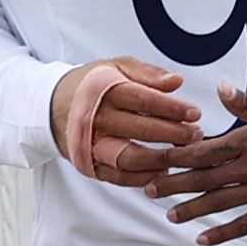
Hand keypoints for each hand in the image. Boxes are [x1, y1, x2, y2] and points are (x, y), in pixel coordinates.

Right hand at [51, 57, 196, 184]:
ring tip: (182, 156)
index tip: (195, 112)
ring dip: (158, 159)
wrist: (50, 106)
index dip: (171, 108)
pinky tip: (163, 173)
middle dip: (171, 133)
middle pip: (138, 129)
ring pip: (127, 157)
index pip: (142, 100)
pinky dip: (141, 178)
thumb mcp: (114, 67)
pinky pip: (117, 176)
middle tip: (196, 135)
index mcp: (103, 91)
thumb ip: (146, 74)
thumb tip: (177, 81)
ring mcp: (90, 144)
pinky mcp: (89, 164)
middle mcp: (95, 119)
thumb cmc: (90, 86)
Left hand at [145, 84, 246, 241]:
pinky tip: (202, 238)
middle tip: (150, 190)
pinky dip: (221, 232)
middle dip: (173, 183)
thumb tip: (221, 89)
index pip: (205, 149)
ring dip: (191, 209)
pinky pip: (244, 224)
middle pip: (204, 177)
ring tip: (170, 215)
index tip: (159, 158)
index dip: (178, 155)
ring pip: (219, 202)